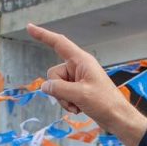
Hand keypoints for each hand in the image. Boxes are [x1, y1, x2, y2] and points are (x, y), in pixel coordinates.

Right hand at [27, 23, 146, 145]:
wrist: (117, 118)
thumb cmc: (104, 103)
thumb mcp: (79, 95)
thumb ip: (59, 89)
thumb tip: (44, 86)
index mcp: (81, 61)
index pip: (58, 44)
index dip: (43, 35)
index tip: (29, 27)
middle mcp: (78, 67)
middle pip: (53, 74)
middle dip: (58, 90)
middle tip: (73, 99)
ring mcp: (77, 79)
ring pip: (56, 87)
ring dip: (63, 100)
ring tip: (77, 106)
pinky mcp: (78, 90)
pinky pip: (62, 94)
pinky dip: (67, 103)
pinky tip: (78, 109)